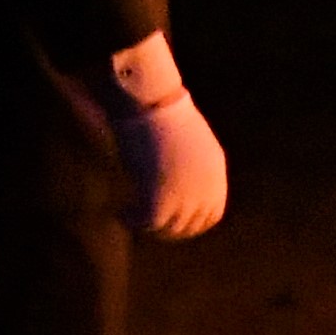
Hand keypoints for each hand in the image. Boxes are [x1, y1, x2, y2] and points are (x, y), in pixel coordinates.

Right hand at [107, 32, 230, 239]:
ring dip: (147, 226)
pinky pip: (147, 224)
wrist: (151, 104)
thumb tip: (173, 183)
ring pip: (167, 229)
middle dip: (166, 230)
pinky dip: (131, 220)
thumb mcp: (188, 142)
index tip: (170, 223)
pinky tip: (120, 211)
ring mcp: (185, 196)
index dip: (190, 224)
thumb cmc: (161, 114)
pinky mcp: (162, 199)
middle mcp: (205, 188)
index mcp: (215, 173)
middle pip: (188, 227)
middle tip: (144, 222)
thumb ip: (190, 167)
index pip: (211, 216)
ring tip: (129, 213)